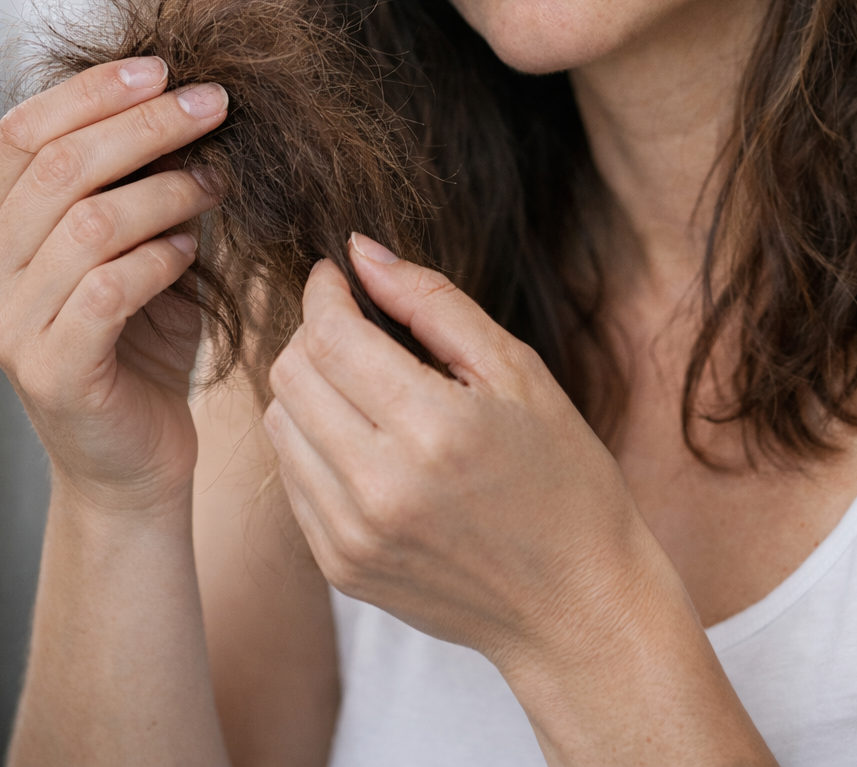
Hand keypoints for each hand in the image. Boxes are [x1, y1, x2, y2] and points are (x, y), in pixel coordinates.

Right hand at [0, 60, 226, 513]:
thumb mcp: (133, 240)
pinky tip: (190, 251)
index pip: (20, 132)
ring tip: (213, 184)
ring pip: (87, 224)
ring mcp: (9, 324)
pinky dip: (159, 258)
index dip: (90, 91)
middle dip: (145, 125)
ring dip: (165, 191)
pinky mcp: (52, 371)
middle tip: (214, 106)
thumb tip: (187, 99)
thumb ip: (135, 180)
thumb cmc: (140, 337)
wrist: (134, 455)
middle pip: (58, 167)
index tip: (162, 69)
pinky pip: (107, 290)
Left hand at [264, 234, 649, 674]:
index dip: (325, 291)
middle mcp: (381, 487)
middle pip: (292, 374)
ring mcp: (352, 536)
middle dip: (314, 332)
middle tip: (356, 324)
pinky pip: (293, 477)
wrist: (576, 606)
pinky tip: (366, 436)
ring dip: (309, 386)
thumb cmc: (562, 477)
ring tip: (364, 382)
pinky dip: (315, 440)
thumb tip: (361, 251)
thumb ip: (433, 301)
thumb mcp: (518, 370)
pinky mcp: (340, 568)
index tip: (337, 274)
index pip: (331, 336)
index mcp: (434, 428)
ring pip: (279, 424)